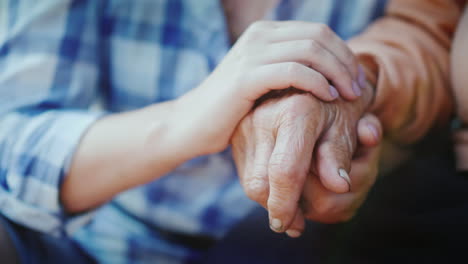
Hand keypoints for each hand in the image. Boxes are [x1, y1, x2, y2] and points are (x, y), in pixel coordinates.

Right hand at [175, 21, 362, 156]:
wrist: (192, 125)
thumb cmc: (233, 110)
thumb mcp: (263, 81)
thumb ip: (289, 69)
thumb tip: (328, 73)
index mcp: (265, 33)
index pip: (318, 32)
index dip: (344, 54)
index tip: (356, 80)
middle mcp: (259, 35)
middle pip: (319, 37)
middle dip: (346, 62)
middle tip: (357, 89)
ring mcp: (251, 53)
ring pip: (311, 51)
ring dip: (338, 73)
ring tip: (348, 96)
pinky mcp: (246, 77)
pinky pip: (294, 72)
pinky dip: (317, 83)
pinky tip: (327, 99)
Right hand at [231, 88, 371, 235]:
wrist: (313, 78)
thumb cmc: (336, 105)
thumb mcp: (346, 126)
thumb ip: (339, 155)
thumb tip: (338, 186)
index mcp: (296, 112)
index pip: (285, 171)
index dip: (288, 205)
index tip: (291, 226)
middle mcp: (263, 116)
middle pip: (261, 183)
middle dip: (277, 208)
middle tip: (295, 221)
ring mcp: (246, 124)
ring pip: (250, 181)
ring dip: (270, 200)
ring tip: (292, 204)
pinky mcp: (237, 132)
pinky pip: (245, 172)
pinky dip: (263, 187)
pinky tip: (280, 187)